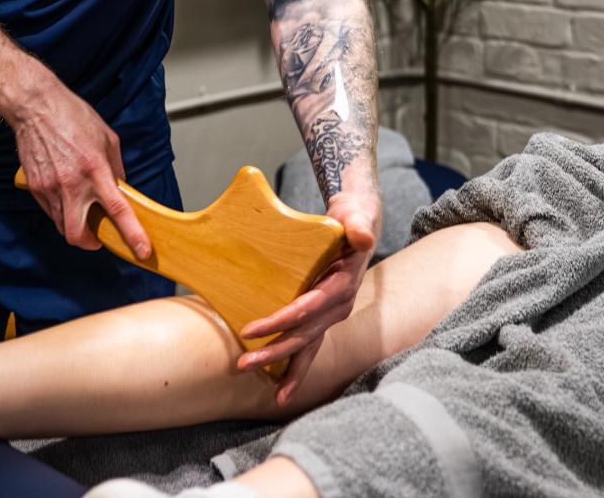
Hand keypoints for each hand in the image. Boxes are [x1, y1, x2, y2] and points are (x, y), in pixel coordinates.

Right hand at [12, 76, 152, 260]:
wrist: (36, 107)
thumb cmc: (73, 116)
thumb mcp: (107, 138)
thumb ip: (116, 167)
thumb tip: (120, 188)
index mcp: (96, 170)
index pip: (117, 210)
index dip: (132, 234)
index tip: (141, 250)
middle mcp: (72, 184)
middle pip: (78, 235)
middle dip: (90, 243)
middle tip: (97, 236)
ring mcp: (51, 188)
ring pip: (61, 225)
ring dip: (74, 224)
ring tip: (81, 208)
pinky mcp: (35, 187)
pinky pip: (50, 210)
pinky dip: (60, 210)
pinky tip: (65, 193)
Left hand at [236, 187, 379, 405]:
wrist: (358, 225)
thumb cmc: (350, 219)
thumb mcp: (354, 216)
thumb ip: (357, 226)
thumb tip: (361, 237)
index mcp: (342, 285)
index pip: (308, 308)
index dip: (281, 320)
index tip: (252, 330)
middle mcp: (338, 306)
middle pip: (304, 335)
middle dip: (275, 353)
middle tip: (243, 365)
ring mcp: (331, 315)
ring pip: (307, 347)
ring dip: (285, 369)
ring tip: (266, 388)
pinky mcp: (323, 317)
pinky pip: (308, 346)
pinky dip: (296, 367)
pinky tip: (279, 386)